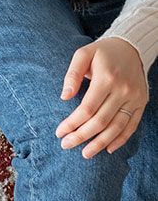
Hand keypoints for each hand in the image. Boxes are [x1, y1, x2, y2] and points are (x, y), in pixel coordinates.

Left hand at [55, 38, 147, 157]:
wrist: (132, 47)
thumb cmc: (102, 53)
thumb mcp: (83, 54)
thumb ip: (72, 74)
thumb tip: (64, 97)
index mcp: (107, 78)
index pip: (87, 109)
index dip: (72, 123)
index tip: (59, 133)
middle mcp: (123, 89)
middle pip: (100, 121)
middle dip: (81, 136)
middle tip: (66, 145)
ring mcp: (134, 97)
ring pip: (117, 127)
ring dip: (100, 143)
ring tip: (85, 154)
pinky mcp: (141, 102)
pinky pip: (132, 125)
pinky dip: (121, 139)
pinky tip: (108, 149)